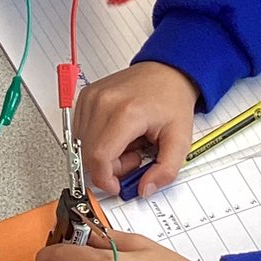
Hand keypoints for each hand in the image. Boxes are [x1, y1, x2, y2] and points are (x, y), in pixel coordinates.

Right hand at [72, 61, 200, 197]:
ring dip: (102, 154)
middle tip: (133, 158)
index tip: (116, 186)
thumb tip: (145, 189)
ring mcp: (91, 98)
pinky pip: (80, 132)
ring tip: (128, 144)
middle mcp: (103, 102)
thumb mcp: (180, 140)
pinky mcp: (85, 97)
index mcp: (126, 112)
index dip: (105, 179)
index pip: (99, 157)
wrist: (167, 71)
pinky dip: (96, 141)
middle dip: (108, 168)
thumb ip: (165, 171)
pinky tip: (117, 134)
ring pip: (81, 145)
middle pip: (88, 154)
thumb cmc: (171, 98)